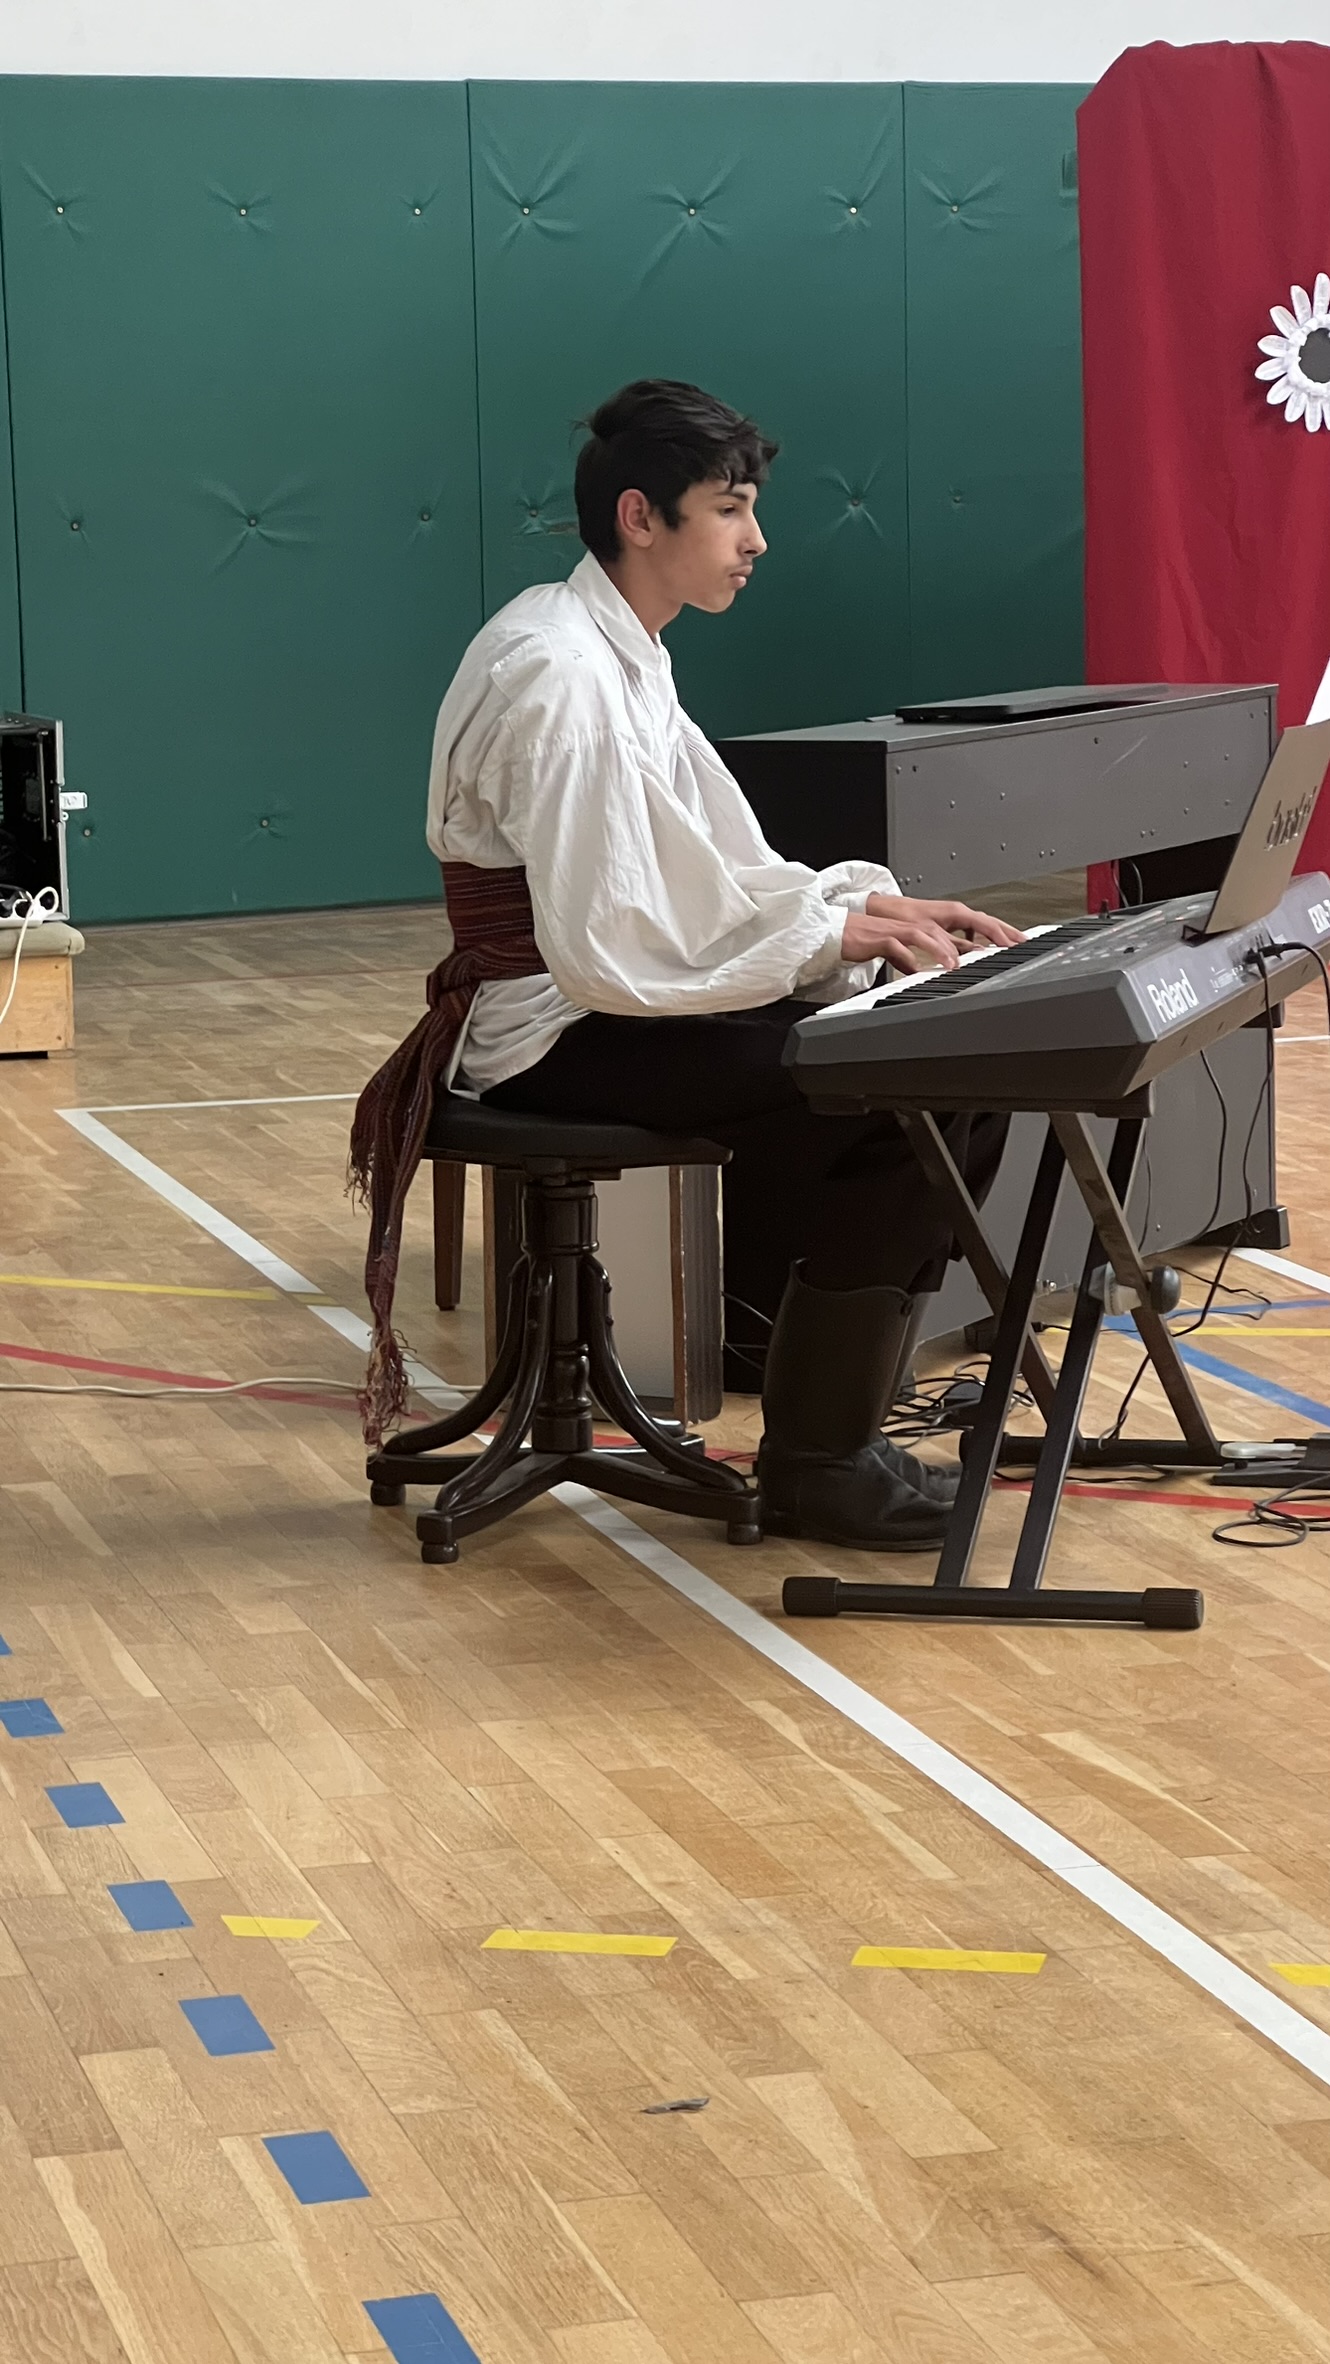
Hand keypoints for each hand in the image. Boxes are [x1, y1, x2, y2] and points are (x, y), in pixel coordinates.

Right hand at [840, 895, 1024, 973]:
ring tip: (956, 966)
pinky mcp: (880, 938)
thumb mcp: (896, 949)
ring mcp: (899, 928)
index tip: (1015, 943)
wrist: (835, 933)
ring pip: (928, 934)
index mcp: (923, 924)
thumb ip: (912, 957)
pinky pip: (899, 947)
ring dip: (944, 950)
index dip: (990, 933)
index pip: (962, 926)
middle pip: (954, 923)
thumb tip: (923, 970)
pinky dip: (912, 958)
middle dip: (979, 935)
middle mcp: (915, 922)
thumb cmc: (863, 940)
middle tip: (1003, 948)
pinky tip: (919, 969)